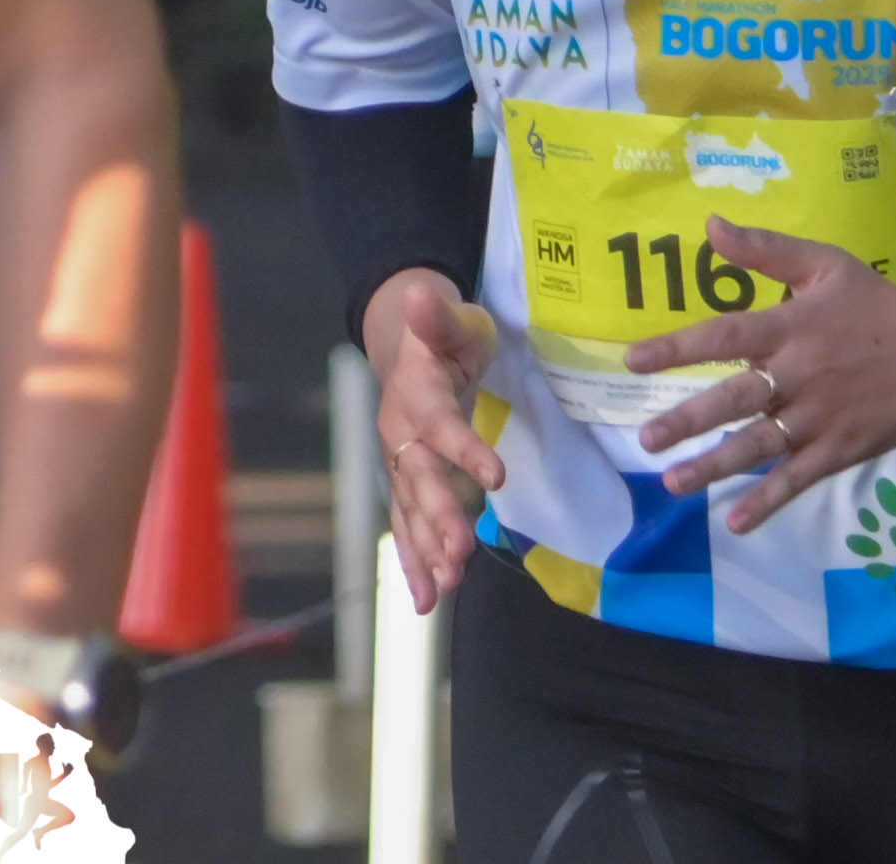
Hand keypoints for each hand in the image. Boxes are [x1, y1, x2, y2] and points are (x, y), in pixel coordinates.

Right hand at [356, 267, 508, 609]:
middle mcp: (399, 435)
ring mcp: (401, 465)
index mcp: (415, 394)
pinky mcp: (408, 486)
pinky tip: (428, 602)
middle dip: (438, 518)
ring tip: (446, 588)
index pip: (439, 425)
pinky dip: (415, 564)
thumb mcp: (449, 319)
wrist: (408, 352)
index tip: (496, 475)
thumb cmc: (442, 335)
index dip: (464, 450)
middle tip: (461, 555)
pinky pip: (407, 528)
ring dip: (427, 550)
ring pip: (410, 512)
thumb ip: (436, 314)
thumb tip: (419, 293)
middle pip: (418, 480)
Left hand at [629, 221, 895, 531]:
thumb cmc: (877, 307)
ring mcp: (820, 419)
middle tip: (646, 438)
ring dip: (715, 467)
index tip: (634, 361)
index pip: (726, 336)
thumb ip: (767, 251)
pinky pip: (798, 480)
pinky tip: (736, 522)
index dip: (678, 347)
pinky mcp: (839, 451)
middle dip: (689, 420)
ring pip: (760, 446)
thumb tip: (710, 226)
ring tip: (672, 482)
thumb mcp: (826, 265)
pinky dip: (769, 502)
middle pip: (737, 399)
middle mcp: (801, 376)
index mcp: (792, 328)